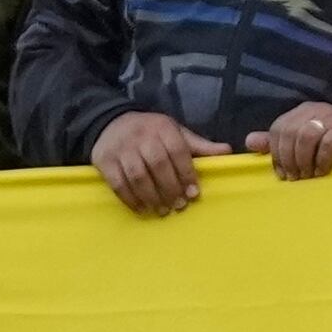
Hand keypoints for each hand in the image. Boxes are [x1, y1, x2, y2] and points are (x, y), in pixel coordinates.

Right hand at [90, 108, 226, 216]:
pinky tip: (141, 208)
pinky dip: (130, 199)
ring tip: (162, 210)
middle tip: (178, 206)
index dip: (186, 174)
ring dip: (151, 197)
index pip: (177, 151)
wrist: (111, 122)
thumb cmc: (151, 131)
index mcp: (162, 128)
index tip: (194, 193)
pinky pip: (118, 183)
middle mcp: (141, 137)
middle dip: (170, 188)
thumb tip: (227, 151)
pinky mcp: (104, 161)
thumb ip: (198, 145)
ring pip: (138, 176)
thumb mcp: (175, 132)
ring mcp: (121, 149)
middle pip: (158, 166)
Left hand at [249, 100, 331, 180]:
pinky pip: (328, 143)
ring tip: (310, 177)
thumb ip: (278, 143)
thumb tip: (250, 141)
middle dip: (290, 160)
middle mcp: (317, 109)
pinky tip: (323, 172)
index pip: (278, 128)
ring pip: (306, 136)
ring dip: (305, 161)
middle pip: (290, 133)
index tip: (283, 175)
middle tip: (297, 179)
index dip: (276, 154)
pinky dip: (322, 160)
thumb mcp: (305, 144)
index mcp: (303, 111)